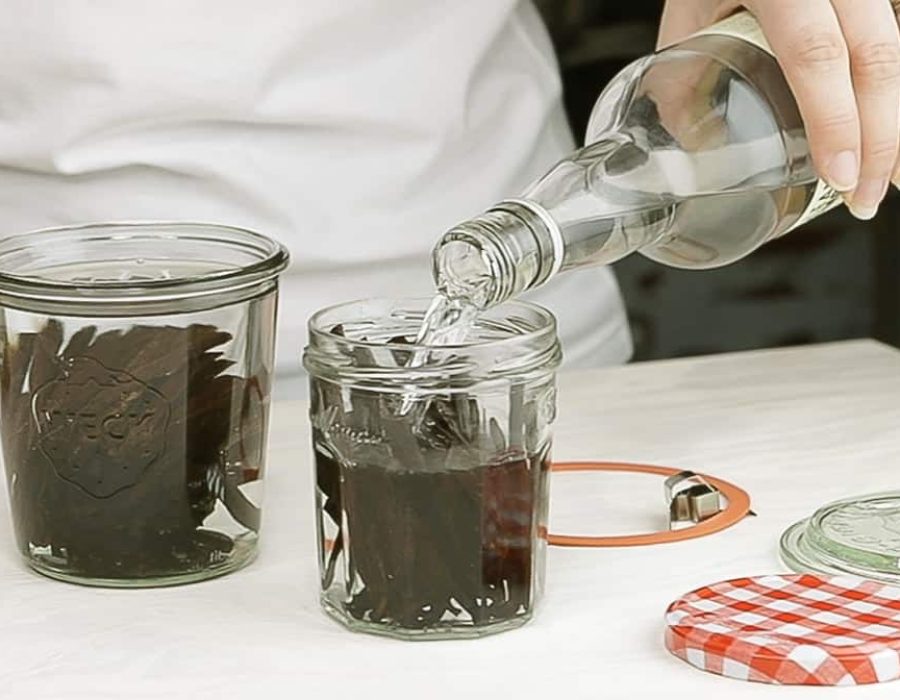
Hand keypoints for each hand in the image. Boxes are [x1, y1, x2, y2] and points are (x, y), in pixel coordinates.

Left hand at [659, 0, 899, 219]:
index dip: (835, 121)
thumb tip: (682, 138)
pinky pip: (894, 35)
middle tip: (866, 199)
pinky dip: (894, 87)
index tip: (841, 176)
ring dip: (897, 118)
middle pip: (876, 57)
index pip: (816, 54)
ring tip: (890, 177)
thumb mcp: (690, 7)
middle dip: (882, 138)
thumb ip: (684, 67)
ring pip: (898, 48)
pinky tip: (890, 126)